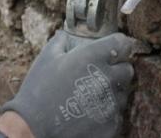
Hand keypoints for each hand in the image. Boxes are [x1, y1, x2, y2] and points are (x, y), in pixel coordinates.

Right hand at [2, 31, 135, 137]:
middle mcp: (107, 78)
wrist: (33, 128)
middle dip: (116, 69)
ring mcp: (111, 103)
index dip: (118, 45)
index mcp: (93, 57)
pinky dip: (107, 111)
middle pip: (127, 69)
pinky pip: (117, 113)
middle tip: (99, 74)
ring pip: (123, 92)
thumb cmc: (38, 91)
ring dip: (112, 91)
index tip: (112, 49)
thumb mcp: (47, 58)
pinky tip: (88, 111)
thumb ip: (62, 41)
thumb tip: (67, 33)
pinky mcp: (111, 123)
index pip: (123, 43)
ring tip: (90, 95)